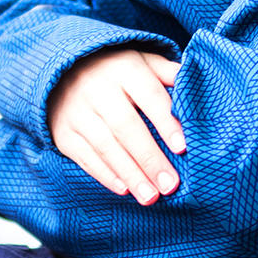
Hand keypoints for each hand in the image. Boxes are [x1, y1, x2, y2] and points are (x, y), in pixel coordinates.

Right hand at [49, 48, 186, 204]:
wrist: (61, 71)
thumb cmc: (117, 70)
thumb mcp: (142, 60)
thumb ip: (168, 72)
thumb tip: (196, 82)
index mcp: (125, 70)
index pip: (149, 96)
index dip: (165, 122)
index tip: (182, 148)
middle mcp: (98, 90)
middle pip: (126, 127)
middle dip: (149, 159)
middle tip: (171, 185)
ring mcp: (78, 113)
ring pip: (105, 146)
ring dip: (130, 174)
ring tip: (150, 196)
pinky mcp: (64, 134)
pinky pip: (84, 157)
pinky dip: (104, 175)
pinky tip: (124, 190)